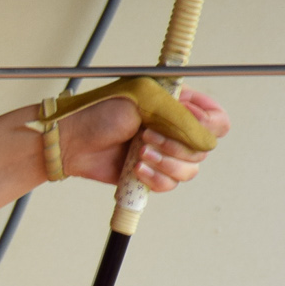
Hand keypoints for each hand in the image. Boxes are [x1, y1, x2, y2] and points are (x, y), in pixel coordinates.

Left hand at [59, 89, 229, 189]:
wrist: (69, 141)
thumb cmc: (97, 114)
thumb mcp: (143, 101)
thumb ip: (180, 114)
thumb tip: (207, 133)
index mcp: (176, 105)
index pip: (216, 119)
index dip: (209, 125)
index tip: (189, 124)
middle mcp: (172, 130)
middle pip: (204, 148)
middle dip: (176, 145)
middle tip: (146, 137)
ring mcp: (161, 153)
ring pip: (190, 170)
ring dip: (166, 163)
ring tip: (139, 154)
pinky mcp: (149, 173)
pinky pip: (169, 184)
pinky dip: (156, 179)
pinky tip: (136, 170)